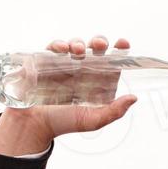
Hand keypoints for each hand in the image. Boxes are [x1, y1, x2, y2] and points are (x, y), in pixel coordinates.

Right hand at [0, 35, 136, 154]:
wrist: (33, 126)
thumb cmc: (63, 123)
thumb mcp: (92, 120)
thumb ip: (114, 111)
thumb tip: (133, 97)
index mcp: (96, 81)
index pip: (110, 61)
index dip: (119, 50)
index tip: (123, 43)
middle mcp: (81, 69)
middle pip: (94, 49)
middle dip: (99, 42)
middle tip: (100, 44)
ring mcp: (63, 64)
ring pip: (75, 45)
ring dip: (79, 43)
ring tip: (78, 50)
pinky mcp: (45, 62)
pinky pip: (52, 48)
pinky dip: (58, 44)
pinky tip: (61, 49)